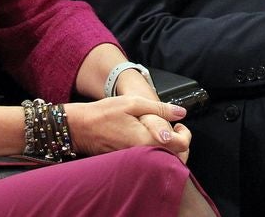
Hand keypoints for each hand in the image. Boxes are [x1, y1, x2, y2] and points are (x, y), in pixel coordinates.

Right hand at [63, 96, 190, 162]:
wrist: (80, 127)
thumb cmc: (104, 113)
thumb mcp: (133, 103)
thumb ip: (160, 108)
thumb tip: (181, 112)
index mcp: (146, 140)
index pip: (180, 146)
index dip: (184, 134)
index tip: (178, 125)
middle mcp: (142, 155)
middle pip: (175, 158)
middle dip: (178, 144)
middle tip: (173, 129)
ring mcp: (135, 160)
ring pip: (162, 161)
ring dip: (167, 148)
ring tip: (161, 133)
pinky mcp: (128, 162)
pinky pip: (149, 161)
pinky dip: (155, 152)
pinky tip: (148, 139)